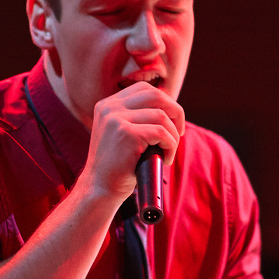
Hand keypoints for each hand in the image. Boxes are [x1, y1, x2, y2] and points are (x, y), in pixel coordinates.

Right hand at [82, 81, 185, 201]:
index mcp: (107, 105)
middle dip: (175, 112)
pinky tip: (165, 159)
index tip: (171, 121)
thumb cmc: (116, 165)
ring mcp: (116, 119)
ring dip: (173, 136)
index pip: (144, 89)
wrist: (99, 188)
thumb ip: (136, 118)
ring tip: (167, 152)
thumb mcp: (120, 133)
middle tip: (178, 132)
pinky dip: (171, 146)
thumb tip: (170, 109)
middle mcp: (110, 108)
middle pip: (156, 95)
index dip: (164, 102)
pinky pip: (162, 133)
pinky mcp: (127, 134)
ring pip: (162, 116)